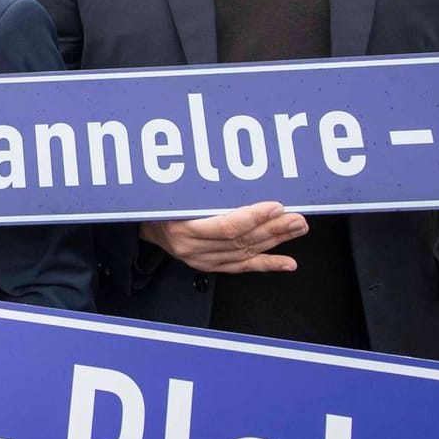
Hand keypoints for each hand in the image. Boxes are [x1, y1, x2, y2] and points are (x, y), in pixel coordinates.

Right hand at [139, 201, 304, 272]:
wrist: (141, 224)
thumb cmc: (156, 203)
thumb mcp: (171, 189)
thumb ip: (201, 186)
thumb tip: (239, 172)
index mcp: (182, 226)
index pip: (225, 225)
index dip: (253, 217)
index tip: (276, 206)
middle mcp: (193, 247)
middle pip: (241, 240)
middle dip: (273, 228)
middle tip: (297, 218)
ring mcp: (202, 259)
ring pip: (246, 251)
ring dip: (276, 240)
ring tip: (297, 228)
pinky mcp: (210, 266)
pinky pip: (243, 266)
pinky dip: (267, 264)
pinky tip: (287, 262)